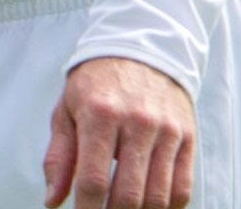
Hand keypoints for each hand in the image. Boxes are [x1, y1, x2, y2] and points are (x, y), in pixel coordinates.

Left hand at [43, 56, 195, 208]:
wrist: (142, 47)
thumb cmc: (97, 84)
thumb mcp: (67, 109)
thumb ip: (59, 157)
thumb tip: (52, 200)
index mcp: (100, 113)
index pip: (93, 180)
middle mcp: (136, 122)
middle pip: (128, 195)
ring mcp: (166, 131)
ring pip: (157, 197)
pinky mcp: (187, 137)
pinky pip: (182, 188)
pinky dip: (166, 208)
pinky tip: (149, 207)